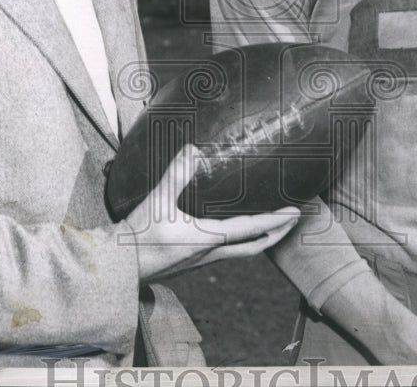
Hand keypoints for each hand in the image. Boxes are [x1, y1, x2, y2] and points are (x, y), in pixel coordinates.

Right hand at [124, 145, 300, 280]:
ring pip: (242, 252)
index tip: (294, 212)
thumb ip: (176, 174)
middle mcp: (211, 252)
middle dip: (277, 234)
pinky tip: (237, 232)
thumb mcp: (158, 201)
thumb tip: (193, 149)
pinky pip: (228, 252)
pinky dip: (243, 242)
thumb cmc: (139, 236)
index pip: (251, 229)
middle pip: (255, 247)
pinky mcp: (193, 261)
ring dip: (262, 239)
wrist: (121, 267)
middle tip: (293, 221)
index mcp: (208, 238)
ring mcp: (203, 260)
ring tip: (273, 226)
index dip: (276, 220)